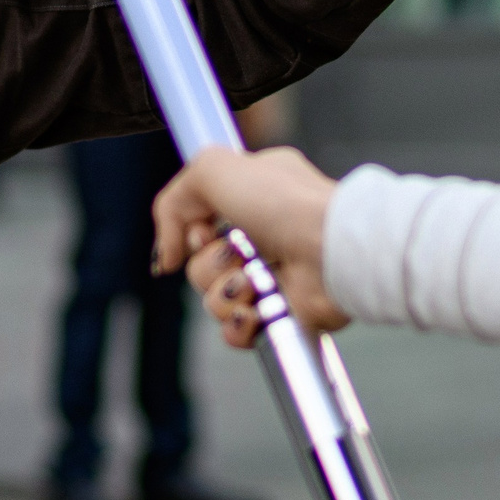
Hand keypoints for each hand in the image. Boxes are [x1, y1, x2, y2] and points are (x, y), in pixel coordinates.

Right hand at [151, 146, 346, 348]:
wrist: (332, 251)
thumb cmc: (287, 204)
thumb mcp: (214, 170)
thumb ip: (173, 201)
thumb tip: (167, 254)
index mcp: (251, 196)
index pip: (198, 221)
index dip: (191, 231)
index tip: (205, 229)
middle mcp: (261, 236)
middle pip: (199, 263)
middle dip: (210, 263)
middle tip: (239, 252)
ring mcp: (270, 277)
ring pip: (212, 298)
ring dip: (228, 291)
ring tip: (258, 282)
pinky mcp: (278, 314)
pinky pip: (234, 329)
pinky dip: (239, 324)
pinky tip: (255, 312)